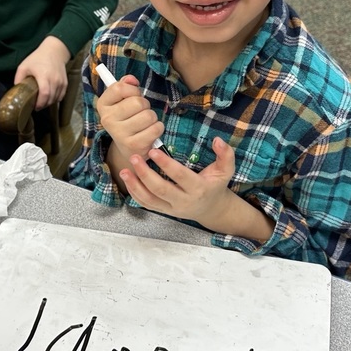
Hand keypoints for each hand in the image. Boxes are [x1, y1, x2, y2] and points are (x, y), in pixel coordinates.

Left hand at [14, 36, 70, 109]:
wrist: (54, 51)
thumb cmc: (38, 58)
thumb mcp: (24, 66)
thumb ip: (18, 78)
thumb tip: (16, 91)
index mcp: (43, 75)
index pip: (44, 94)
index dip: (40, 103)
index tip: (34, 106)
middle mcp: (54, 79)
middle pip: (50, 98)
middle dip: (43, 105)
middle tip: (36, 106)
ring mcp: (61, 81)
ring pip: (56, 98)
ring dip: (49, 103)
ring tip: (42, 103)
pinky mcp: (65, 82)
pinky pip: (61, 95)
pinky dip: (56, 99)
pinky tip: (49, 99)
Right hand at [98, 74, 165, 163]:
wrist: (127, 148)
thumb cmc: (127, 119)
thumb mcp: (122, 101)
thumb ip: (126, 85)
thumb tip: (131, 79)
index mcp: (103, 105)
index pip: (119, 88)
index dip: (133, 90)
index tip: (134, 96)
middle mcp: (107, 120)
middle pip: (138, 102)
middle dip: (145, 105)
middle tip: (140, 113)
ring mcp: (120, 134)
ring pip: (148, 115)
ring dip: (152, 117)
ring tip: (145, 123)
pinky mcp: (134, 145)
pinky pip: (156, 128)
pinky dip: (158, 128)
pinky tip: (150, 132)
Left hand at [119, 136, 237, 224]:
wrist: (211, 209)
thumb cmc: (216, 185)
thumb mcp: (226, 170)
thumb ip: (226, 154)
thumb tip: (217, 139)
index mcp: (198, 189)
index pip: (180, 176)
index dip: (166, 164)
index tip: (153, 151)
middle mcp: (183, 201)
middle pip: (161, 189)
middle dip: (145, 174)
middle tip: (134, 157)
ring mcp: (172, 209)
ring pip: (150, 200)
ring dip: (135, 185)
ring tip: (124, 170)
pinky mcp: (164, 211)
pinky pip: (146, 204)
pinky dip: (135, 193)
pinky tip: (127, 180)